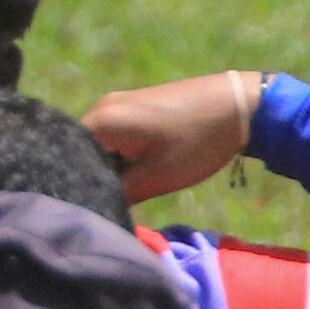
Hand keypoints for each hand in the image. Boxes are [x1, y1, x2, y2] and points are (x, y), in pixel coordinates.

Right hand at [84, 70, 263, 205]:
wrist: (239, 104)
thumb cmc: (198, 142)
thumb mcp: (158, 177)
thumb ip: (121, 194)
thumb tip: (96, 206)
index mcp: (101, 121)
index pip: (70, 160)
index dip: (80, 186)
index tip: (95, 206)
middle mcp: (101, 106)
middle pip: (83, 151)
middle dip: (95, 176)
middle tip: (112, 201)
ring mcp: (118, 103)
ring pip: (100, 144)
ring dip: (111, 166)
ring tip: (128, 187)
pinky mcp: (134, 104)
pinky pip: (114, 134)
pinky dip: (121, 154)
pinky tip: (139, 169)